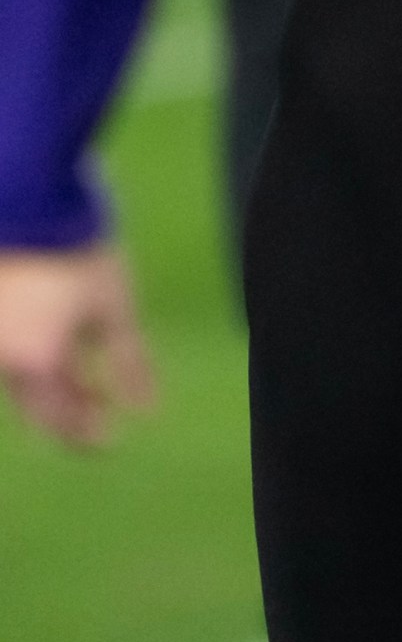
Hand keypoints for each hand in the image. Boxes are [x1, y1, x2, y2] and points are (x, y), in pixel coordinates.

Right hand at [0, 243, 154, 443]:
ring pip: (20, 378)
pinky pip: (11, 353)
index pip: (57, 419)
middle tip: (102, 412)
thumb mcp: (114, 307)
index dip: (83, 434)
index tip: (109, 439)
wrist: (31, 202)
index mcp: (33, 362)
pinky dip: (37, 360)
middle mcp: (2, 357)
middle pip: (35, 401)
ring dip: (54, 384)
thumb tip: (146, 409)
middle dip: (70, 410)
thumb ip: (130, 362)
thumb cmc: (78, 255)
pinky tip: (61, 347)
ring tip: (88, 379)